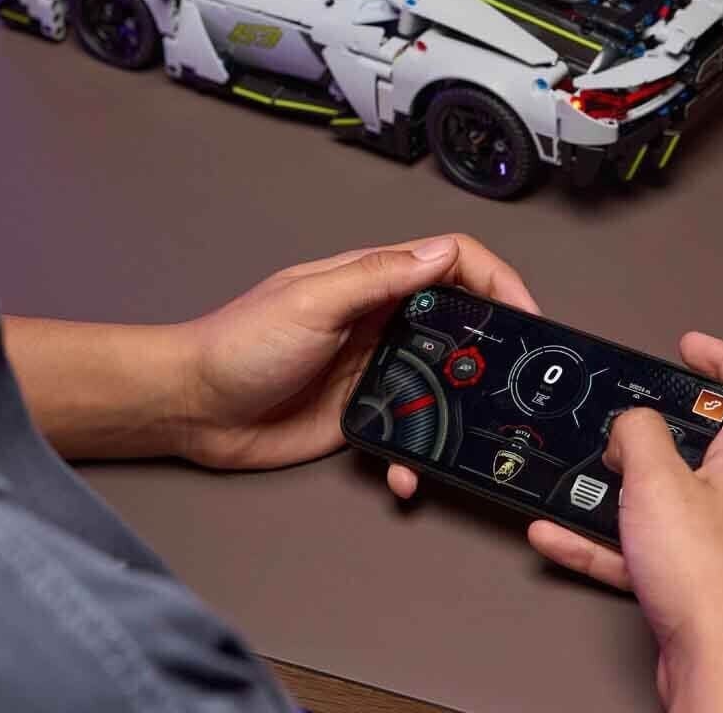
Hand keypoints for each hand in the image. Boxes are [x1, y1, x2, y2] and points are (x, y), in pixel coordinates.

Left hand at [176, 234, 537, 470]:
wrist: (194, 408)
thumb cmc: (239, 342)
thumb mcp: (311, 301)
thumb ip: (376, 277)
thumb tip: (441, 253)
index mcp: (369, 281)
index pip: (449, 262)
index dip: (496, 279)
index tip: (527, 314)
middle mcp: (378, 320)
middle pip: (459, 321)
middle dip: (494, 347)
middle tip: (518, 381)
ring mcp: (372, 368)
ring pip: (442, 381)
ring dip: (462, 407)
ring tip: (473, 432)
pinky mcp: (362, 414)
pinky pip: (410, 430)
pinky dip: (419, 453)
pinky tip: (409, 470)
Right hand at [528, 334, 722, 712]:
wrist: (722, 675)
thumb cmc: (713, 585)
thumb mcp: (658, 481)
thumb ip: (637, 433)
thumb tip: (628, 422)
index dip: (722, 358)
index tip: (686, 348)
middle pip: (703, 441)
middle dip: (650, 429)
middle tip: (621, 421)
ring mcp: (719, 542)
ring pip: (663, 496)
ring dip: (614, 486)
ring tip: (580, 480)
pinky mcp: (692, 579)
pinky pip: (638, 545)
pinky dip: (598, 537)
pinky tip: (561, 533)